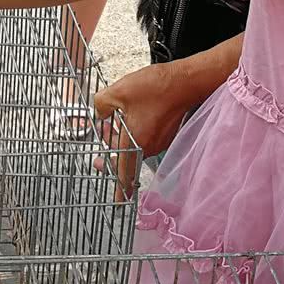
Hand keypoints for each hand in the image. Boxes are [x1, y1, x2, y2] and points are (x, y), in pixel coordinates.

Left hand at [93, 61, 193, 201]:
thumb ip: (100, 105)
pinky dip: (134, 134)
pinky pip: (145, 140)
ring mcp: (159, 141)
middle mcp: (149, 146)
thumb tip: (98, 112)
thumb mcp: (118, 91)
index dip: (120, 188)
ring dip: (122, 141)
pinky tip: (128, 117)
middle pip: (126, 160)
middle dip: (112, 157)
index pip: (124, 172)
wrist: (185, 81)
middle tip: (100, 157)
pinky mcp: (165, 133)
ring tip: (111, 125)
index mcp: (136, 142)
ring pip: (135, 148)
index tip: (117, 202)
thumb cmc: (156, 87)